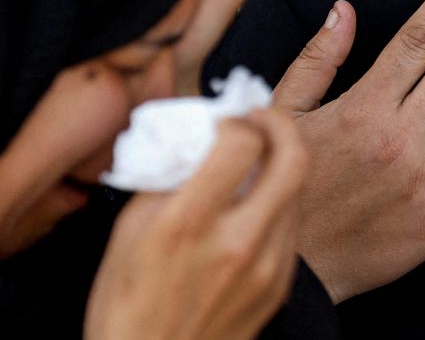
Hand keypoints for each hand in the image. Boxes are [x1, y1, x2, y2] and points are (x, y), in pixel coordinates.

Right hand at [85, 110, 307, 339]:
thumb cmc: (125, 305)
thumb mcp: (127, 232)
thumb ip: (166, 177)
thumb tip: (195, 136)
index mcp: (188, 223)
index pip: (242, 144)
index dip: (237, 120)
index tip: (223, 122)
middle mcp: (236, 243)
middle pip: (294, 160)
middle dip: (281, 125)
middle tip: (260, 119)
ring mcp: (266, 267)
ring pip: (299, 190)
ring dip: (281, 163)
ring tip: (255, 160)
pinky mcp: (280, 285)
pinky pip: (292, 226)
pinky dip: (279, 202)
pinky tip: (255, 203)